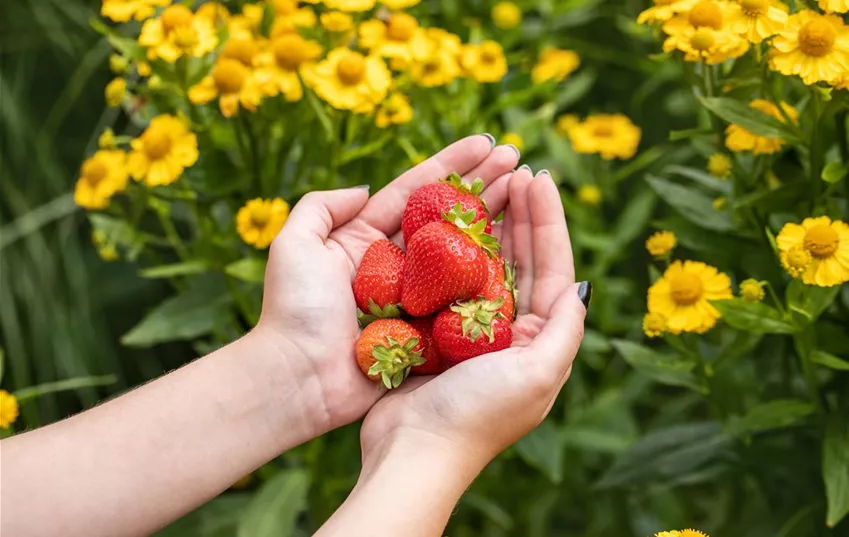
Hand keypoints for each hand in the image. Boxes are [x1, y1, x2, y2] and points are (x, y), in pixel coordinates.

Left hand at [254, 135, 519, 437]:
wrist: (298, 379)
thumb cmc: (294, 311)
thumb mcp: (294, 245)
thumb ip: (321, 207)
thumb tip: (364, 188)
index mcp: (364, 239)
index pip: (416, 192)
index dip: (453, 165)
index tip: (487, 143)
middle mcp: (395, 263)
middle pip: (447, 216)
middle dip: (483, 186)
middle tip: (519, 160)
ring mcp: (415, 296)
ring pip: (462, 252)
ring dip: (496, 222)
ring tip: (528, 192)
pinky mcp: (428, 328)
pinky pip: (464, 297)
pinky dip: (491, 276)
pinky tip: (521, 252)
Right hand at [360, 166, 588, 470]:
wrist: (413, 451)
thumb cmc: (477, 415)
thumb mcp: (538, 374)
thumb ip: (565, 329)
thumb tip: (582, 285)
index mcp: (540, 340)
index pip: (553, 267)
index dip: (549, 221)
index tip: (540, 177)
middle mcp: (510, 331)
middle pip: (521, 260)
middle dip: (522, 215)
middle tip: (516, 170)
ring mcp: (470, 330)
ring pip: (485, 264)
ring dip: (490, 225)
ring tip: (489, 184)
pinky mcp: (435, 331)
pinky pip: (447, 280)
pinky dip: (450, 249)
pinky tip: (446, 220)